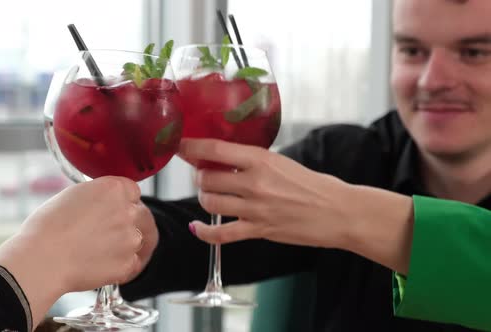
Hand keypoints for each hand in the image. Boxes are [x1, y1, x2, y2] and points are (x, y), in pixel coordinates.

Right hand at [0, 176, 152, 327]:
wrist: (42, 259)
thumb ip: (98, 196)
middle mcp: (128, 211)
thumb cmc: (47, 227)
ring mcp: (131, 238)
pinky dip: (119, 266)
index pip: (133, 191)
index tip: (113, 209)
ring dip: (123, 245)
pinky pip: (131, 264)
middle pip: (140, 215)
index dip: (122, 201)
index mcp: (114, 189)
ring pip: (136, 240)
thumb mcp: (73, 196)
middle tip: (106, 233)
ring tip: (96, 250)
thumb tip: (105, 203)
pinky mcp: (128, 264)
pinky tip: (98, 264)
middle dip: (127, 223)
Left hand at [180, 139, 413, 274]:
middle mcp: (254, 183)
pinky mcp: (259, 231)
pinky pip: (221, 234)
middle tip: (203, 173)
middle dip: (199, 175)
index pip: (215, 149)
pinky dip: (204, 232)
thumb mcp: (282, 162)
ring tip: (211, 194)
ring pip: (210, 202)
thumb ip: (254, 161)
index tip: (179, 144)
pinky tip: (197, 227)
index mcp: (262, 160)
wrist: (339, 211)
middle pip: (206, 177)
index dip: (190, 147)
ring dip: (204, 198)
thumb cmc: (314, 184)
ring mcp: (255, 209)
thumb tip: (225, 158)